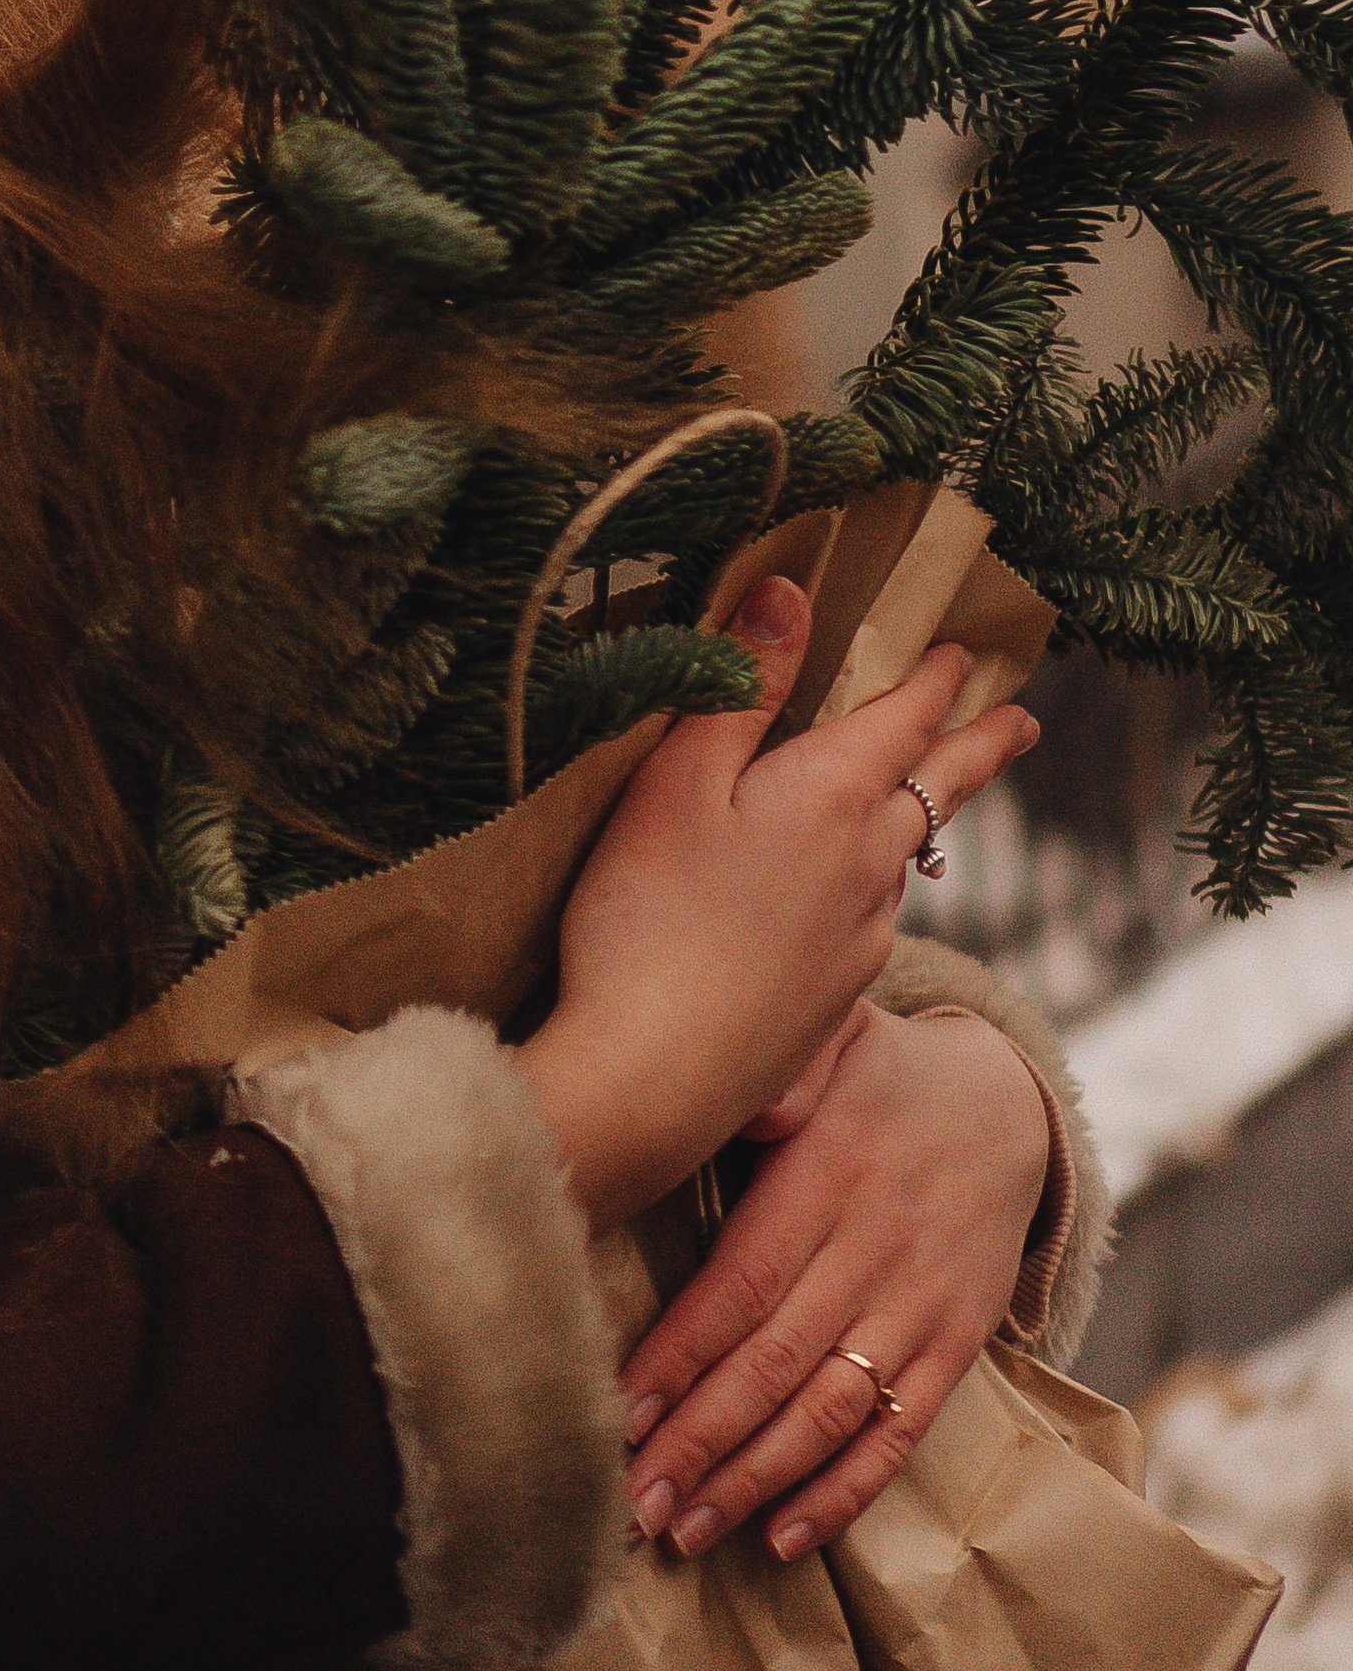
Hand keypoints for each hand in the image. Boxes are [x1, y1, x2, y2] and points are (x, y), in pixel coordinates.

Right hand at [516, 580, 1038, 1234]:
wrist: (651, 1080)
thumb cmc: (646, 914)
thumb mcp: (678, 778)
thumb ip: (740, 685)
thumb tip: (791, 590)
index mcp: (833, 797)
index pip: (904, 718)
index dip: (936, 678)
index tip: (968, 649)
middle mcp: (868, 865)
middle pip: (939, 789)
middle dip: (980, 746)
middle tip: (1023, 719)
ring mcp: (860, 938)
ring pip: (906, 856)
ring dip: (926, 812)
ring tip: (926, 792)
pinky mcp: (836, 997)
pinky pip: (874, 913)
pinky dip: (878, 879)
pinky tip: (849, 892)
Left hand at [617, 1005, 1054, 1561]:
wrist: (1006, 1105)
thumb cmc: (879, 1072)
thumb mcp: (835, 1032)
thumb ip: (785, 1064)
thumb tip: (742, 1098)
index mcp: (829, 1174)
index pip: (745, 1281)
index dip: (683, 1353)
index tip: (622, 1409)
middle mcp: (875, 1250)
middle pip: (777, 1363)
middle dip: (701, 1440)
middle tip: (634, 1501)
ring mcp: (920, 1307)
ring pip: (832, 1412)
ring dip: (755, 1481)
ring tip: (685, 1531)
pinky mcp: (956, 1346)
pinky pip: (899, 1434)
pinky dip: (845, 1493)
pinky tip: (784, 1536)